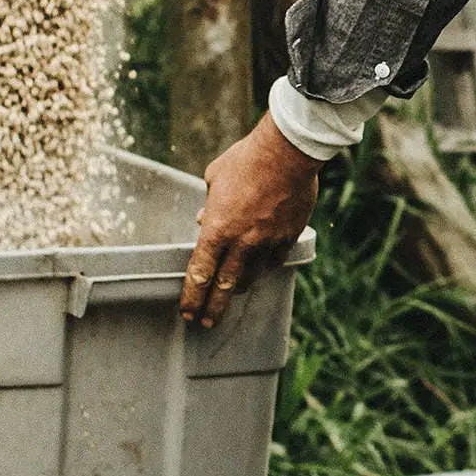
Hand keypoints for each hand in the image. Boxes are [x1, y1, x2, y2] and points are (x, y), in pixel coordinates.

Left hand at [180, 112, 319, 328]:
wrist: (288, 152)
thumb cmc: (246, 159)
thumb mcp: (216, 178)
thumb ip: (209, 204)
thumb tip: (204, 219)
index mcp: (217, 228)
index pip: (200, 272)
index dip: (192, 296)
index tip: (187, 312)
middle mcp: (242, 242)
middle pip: (225, 286)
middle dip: (213, 308)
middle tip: (207, 323)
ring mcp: (268, 242)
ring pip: (252, 276)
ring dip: (239, 288)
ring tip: (233, 294)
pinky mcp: (289, 237)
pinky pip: (275, 260)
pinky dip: (266, 266)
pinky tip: (262, 267)